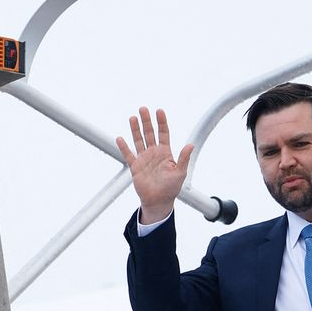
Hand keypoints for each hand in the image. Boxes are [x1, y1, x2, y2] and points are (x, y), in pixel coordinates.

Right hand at [116, 107, 193, 223]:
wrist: (159, 201)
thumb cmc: (171, 188)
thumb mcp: (180, 173)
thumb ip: (184, 158)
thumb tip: (191, 145)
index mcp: (165, 153)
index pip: (163, 133)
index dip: (161, 122)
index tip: (159, 111)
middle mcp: (154, 153)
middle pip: (149, 133)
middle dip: (147, 121)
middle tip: (143, 108)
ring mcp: (144, 159)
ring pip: (138, 140)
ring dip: (135, 129)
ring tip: (132, 117)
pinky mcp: (135, 167)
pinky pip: (128, 155)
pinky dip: (124, 147)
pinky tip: (120, 138)